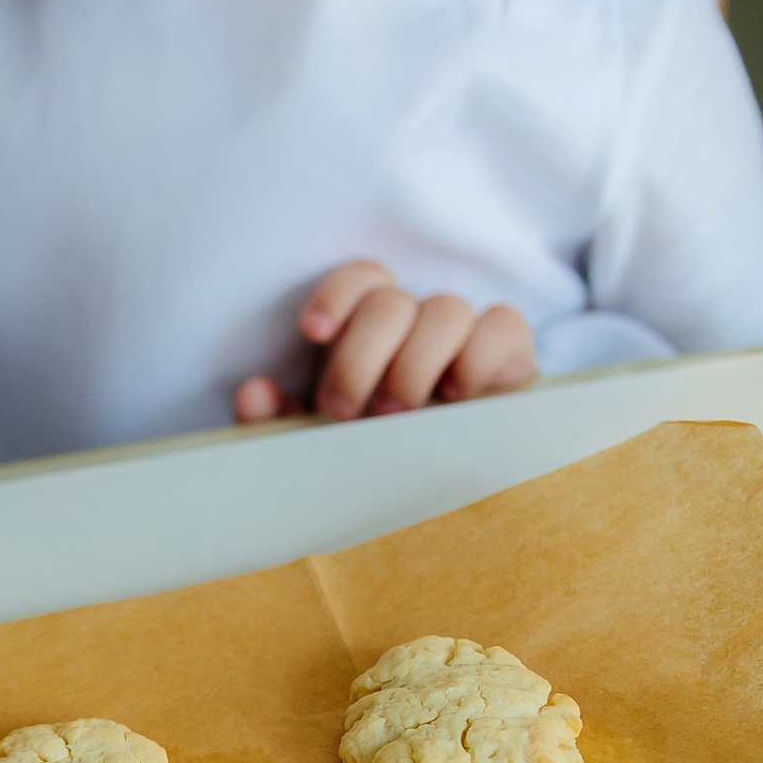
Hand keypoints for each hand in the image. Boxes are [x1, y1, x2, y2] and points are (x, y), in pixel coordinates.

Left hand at [234, 261, 535, 423]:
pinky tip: (455, 395)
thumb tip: (253, 394)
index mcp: (369, 326)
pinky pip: (502, 325)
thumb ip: (281, 419)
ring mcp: (465, 332)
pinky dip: (477, 355)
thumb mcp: (320, 440)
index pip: (360, 280)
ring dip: (414, 363)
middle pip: (390, 303)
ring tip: (396, 413)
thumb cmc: (375, 449)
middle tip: (344, 411)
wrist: (447, 483)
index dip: (337, 295)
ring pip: (445, 310)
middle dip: (361, 356)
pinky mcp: (510, 351)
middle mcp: (416, 319)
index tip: (313, 332)